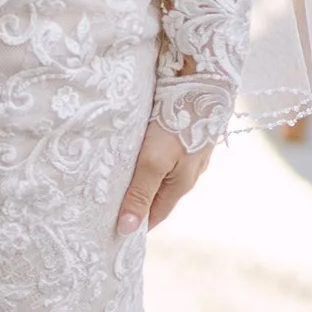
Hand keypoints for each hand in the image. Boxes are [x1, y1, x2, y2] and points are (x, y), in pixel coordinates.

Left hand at [115, 119, 212, 236]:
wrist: (203, 78)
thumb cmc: (177, 122)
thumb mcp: (154, 161)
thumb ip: (140, 192)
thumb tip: (127, 229)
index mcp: (182, 183)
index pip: (156, 214)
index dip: (137, 224)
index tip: (114, 233)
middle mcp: (189, 171)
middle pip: (158, 194)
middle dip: (137, 201)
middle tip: (107, 205)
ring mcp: (190, 151)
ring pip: (161, 172)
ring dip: (141, 177)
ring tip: (116, 177)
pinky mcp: (186, 131)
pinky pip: (163, 151)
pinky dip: (147, 156)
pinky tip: (135, 148)